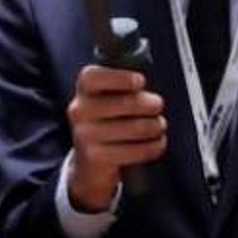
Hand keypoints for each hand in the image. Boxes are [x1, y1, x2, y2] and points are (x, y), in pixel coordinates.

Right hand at [65, 65, 166, 212]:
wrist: (91, 160)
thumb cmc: (109, 122)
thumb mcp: (110, 98)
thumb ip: (124, 85)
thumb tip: (145, 76)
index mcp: (84, 91)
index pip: (93, 77)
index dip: (119, 77)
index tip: (140, 82)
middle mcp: (79, 111)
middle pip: (126, 102)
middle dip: (152, 105)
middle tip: (157, 107)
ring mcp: (85, 134)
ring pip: (137, 127)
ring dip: (156, 127)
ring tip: (157, 126)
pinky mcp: (95, 156)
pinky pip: (136, 150)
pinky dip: (154, 146)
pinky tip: (155, 143)